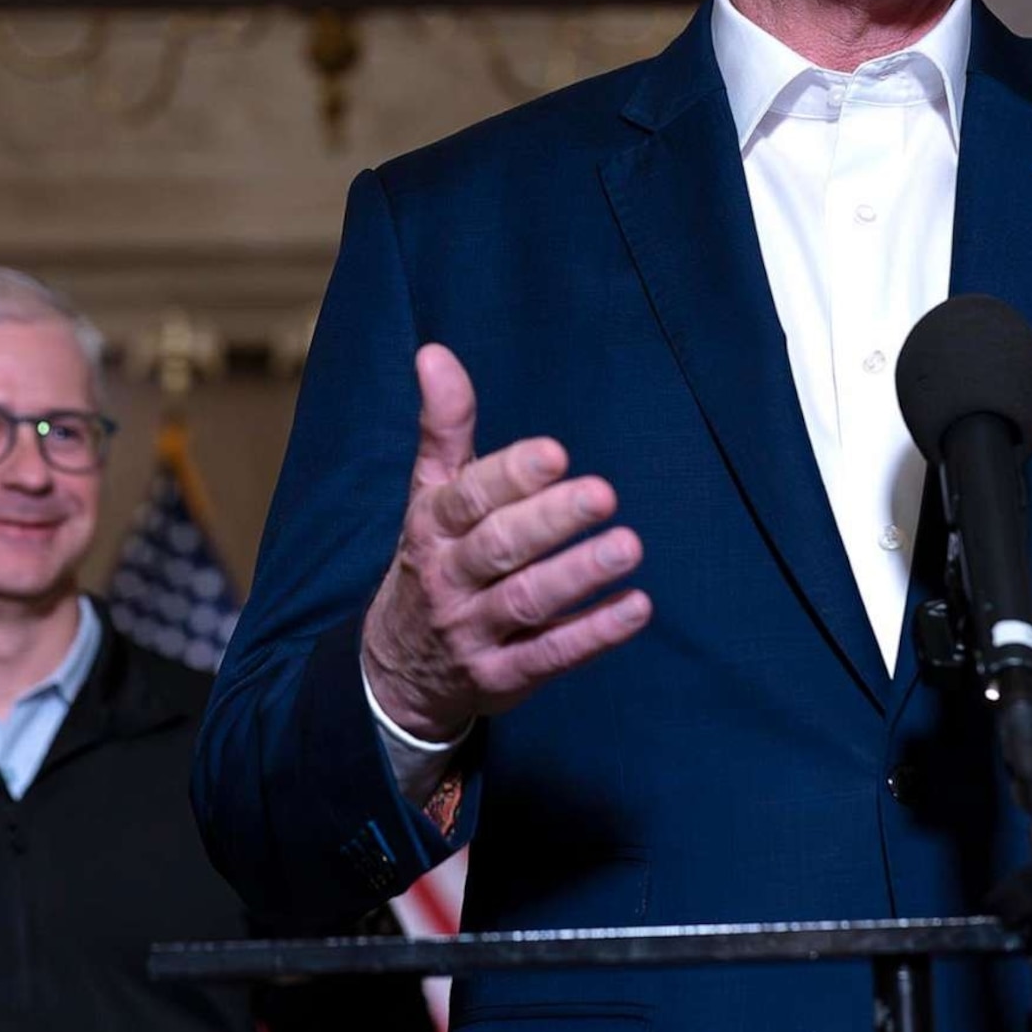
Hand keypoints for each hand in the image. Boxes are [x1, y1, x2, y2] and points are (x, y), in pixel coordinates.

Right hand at [361, 344, 651, 741]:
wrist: (396, 672)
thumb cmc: (431, 561)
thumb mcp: (427, 496)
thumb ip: (443, 427)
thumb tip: (434, 352)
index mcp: (431, 527)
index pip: (468, 497)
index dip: (510, 475)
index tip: (556, 452)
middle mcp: (447, 579)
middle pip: (498, 547)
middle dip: (550, 520)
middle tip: (603, 493)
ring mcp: (472, 633)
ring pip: (524, 602)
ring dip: (577, 575)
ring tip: (628, 546)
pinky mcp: (501, 678)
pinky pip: (548, 657)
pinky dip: (592, 635)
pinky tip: (635, 609)